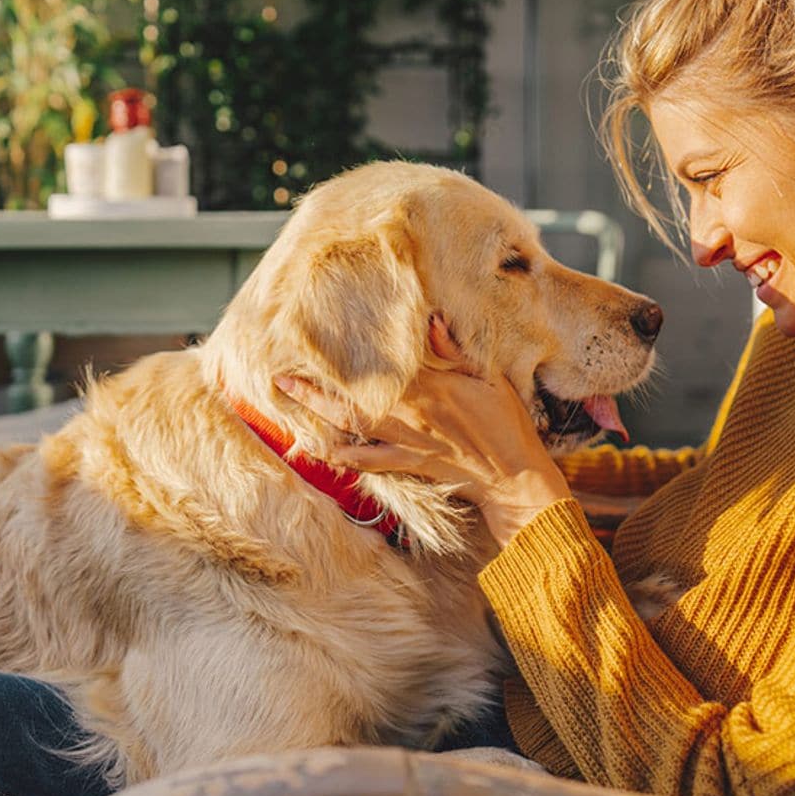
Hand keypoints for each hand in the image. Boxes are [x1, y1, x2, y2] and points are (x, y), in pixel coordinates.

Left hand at [274, 314, 572, 546]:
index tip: (322, 342)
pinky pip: (367, 462)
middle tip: (280, 377)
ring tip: (289, 404)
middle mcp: (408, 415)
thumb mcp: (488, 378)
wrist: (514, 474)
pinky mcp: (407, 463)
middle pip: (351, 399)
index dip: (348, 358)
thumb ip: (456, 350)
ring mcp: (404, 442)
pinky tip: (319, 451)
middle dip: (314, 390)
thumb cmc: (506, 422)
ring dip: (317, 416)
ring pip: (351, 427)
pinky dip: (341, 457)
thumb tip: (431, 321)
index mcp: (429, 388)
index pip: (379, 368)